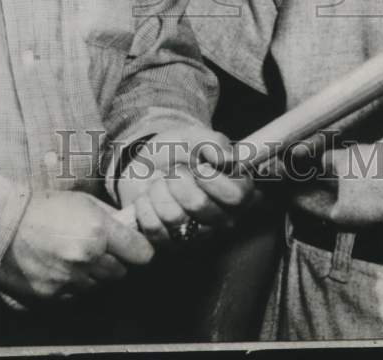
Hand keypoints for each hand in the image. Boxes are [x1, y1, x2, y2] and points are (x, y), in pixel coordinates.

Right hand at [0, 190, 153, 298]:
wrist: (4, 227)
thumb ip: (110, 217)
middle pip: (121, 272)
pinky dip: (74, 285)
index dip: (140, 250)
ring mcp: (70, 278)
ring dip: (94, 275)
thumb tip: (130, 228)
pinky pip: (76, 295)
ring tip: (76, 257)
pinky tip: (62, 268)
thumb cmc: (45, 208)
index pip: (141, 253)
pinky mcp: (53, 294)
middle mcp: (88, 257)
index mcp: (99, 231)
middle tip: (100, 250)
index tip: (136, 248)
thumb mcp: (83, 202)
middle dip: (115, 262)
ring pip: (99, 285)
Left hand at [117, 128, 256, 245]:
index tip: (200, 167)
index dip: (215, 181)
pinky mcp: (169, 245)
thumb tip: (226, 158)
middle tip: (175, 170)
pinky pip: (154, 228)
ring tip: (160, 182)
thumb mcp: (195, 137)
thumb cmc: (177, 151)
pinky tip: (149, 198)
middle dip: (179, 180)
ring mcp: (196, 234)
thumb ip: (214, 142)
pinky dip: (145, 206)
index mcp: (235, 190)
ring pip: (174, 216)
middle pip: (200, 205)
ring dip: (159, 191)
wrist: (146, 164)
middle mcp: (221, 217)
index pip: (238, 196)